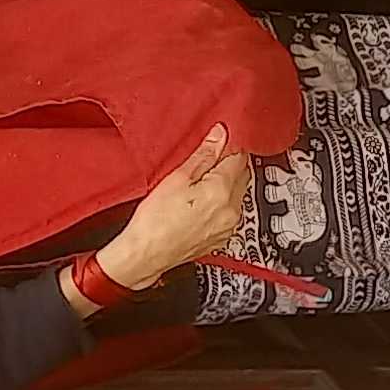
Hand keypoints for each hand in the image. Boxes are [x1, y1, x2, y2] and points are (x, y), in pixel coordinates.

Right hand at [98, 125, 249, 292]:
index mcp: (222, 191)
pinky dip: (223, 203)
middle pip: (243, 175)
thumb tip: (220, 136)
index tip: (217, 142)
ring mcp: (229, 226)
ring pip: (238, 194)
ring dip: (227, 184)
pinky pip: (231, 212)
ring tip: (200, 183)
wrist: (146, 254)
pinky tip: (202, 203)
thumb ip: (204, 154)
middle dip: (230, 164)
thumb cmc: (155, 220)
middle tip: (207, 160)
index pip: (239, 157)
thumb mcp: (177, 178)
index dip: (228, 146)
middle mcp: (232, 210)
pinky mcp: (223, 238)